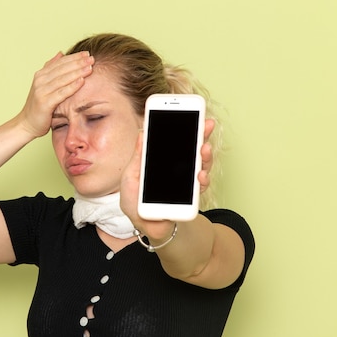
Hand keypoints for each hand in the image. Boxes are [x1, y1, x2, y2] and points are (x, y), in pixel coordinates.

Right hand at [17, 51, 94, 137]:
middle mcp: (40, 80)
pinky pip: (61, 93)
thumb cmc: (39, 105)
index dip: (74, 57)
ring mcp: (41, 91)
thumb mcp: (44, 84)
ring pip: (63, 79)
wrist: (27, 124)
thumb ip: (51, 69)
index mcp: (41, 74)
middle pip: (62, 68)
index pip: (60, 62)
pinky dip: (72, 86)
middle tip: (92, 58)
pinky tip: (82, 81)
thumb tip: (61, 53)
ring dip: (77, 72)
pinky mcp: (45, 103)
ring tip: (90, 67)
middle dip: (78, 62)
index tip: (87, 53)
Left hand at [120, 118, 215, 235]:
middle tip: (206, 123)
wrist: (144, 225)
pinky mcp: (190, 197)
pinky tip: (200, 175)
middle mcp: (176, 167)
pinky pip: (200, 185)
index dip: (181, 125)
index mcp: (160, 160)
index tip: (189, 111)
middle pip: (191, 147)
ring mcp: (185, 181)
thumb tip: (143, 132)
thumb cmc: (135, 202)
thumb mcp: (131, 175)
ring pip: (200, 163)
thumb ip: (138, 156)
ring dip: (204, 155)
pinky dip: (201, 179)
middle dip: (200, 134)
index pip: (173, 139)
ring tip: (204, 148)